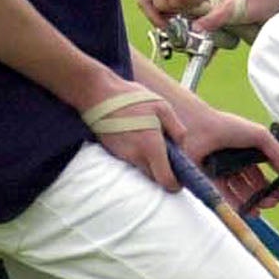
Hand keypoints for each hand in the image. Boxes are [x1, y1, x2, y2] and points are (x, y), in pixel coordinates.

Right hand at [78, 74, 186, 190]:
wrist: (96, 94)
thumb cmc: (130, 98)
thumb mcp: (162, 107)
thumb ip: (177, 129)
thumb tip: (181, 146)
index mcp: (151, 147)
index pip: (165, 180)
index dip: (174, 184)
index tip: (179, 179)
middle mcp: (136, 156)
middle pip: (154, 177)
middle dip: (163, 170)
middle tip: (168, 153)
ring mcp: (122, 155)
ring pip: (142, 168)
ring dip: (151, 160)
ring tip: (151, 137)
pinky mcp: (113, 151)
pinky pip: (131, 160)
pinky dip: (138, 154)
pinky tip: (137, 135)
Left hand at [176, 106, 278, 210]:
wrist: (198, 128)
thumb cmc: (225, 126)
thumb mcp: (260, 136)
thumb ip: (278, 153)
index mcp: (248, 151)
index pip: (269, 170)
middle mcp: (236, 164)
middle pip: (258, 185)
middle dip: (272, 194)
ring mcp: (224, 175)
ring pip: (244, 194)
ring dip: (259, 202)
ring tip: (269, 203)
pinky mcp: (211, 184)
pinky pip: (227, 200)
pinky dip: (241, 207)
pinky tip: (253, 210)